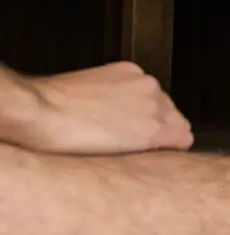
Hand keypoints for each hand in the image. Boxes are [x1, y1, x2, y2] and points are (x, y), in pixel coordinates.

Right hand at [6, 63, 192, 154]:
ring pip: (177, 127)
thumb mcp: (86, 93)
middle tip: (132, 147)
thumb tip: (113, 117)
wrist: (41, 113)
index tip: (134, 132)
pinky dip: (170, 152)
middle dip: (156, 130)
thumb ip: (109, 100)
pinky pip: (181, 141)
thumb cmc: (50, 108)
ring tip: (134, 154)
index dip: (146, 120)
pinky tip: (153, 161)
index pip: (156, 99)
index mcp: (129, 73)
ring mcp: (157, 105)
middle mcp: (148, 85)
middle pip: (170, 113)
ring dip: (161, 141)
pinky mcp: (158, 129)